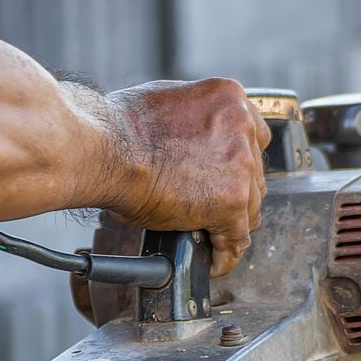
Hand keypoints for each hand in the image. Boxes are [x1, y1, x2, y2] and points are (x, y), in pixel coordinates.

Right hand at [103, 78, 270, 275]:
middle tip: (218, 211)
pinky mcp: (230, 201)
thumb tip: (196, 138)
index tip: (232, 177)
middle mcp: (242, 127)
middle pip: (255, 174)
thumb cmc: (120, 127)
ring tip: (216, 240)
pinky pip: (236, 238)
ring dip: (234, 225)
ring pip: (250, 207)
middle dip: (238, 195)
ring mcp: (240, 164)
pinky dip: (225, 254)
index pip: (254, 138)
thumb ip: (197, 120)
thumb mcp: (170, 102)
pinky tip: (214, 262)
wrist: (105, 148)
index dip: (242, 163)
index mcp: (229, 99)